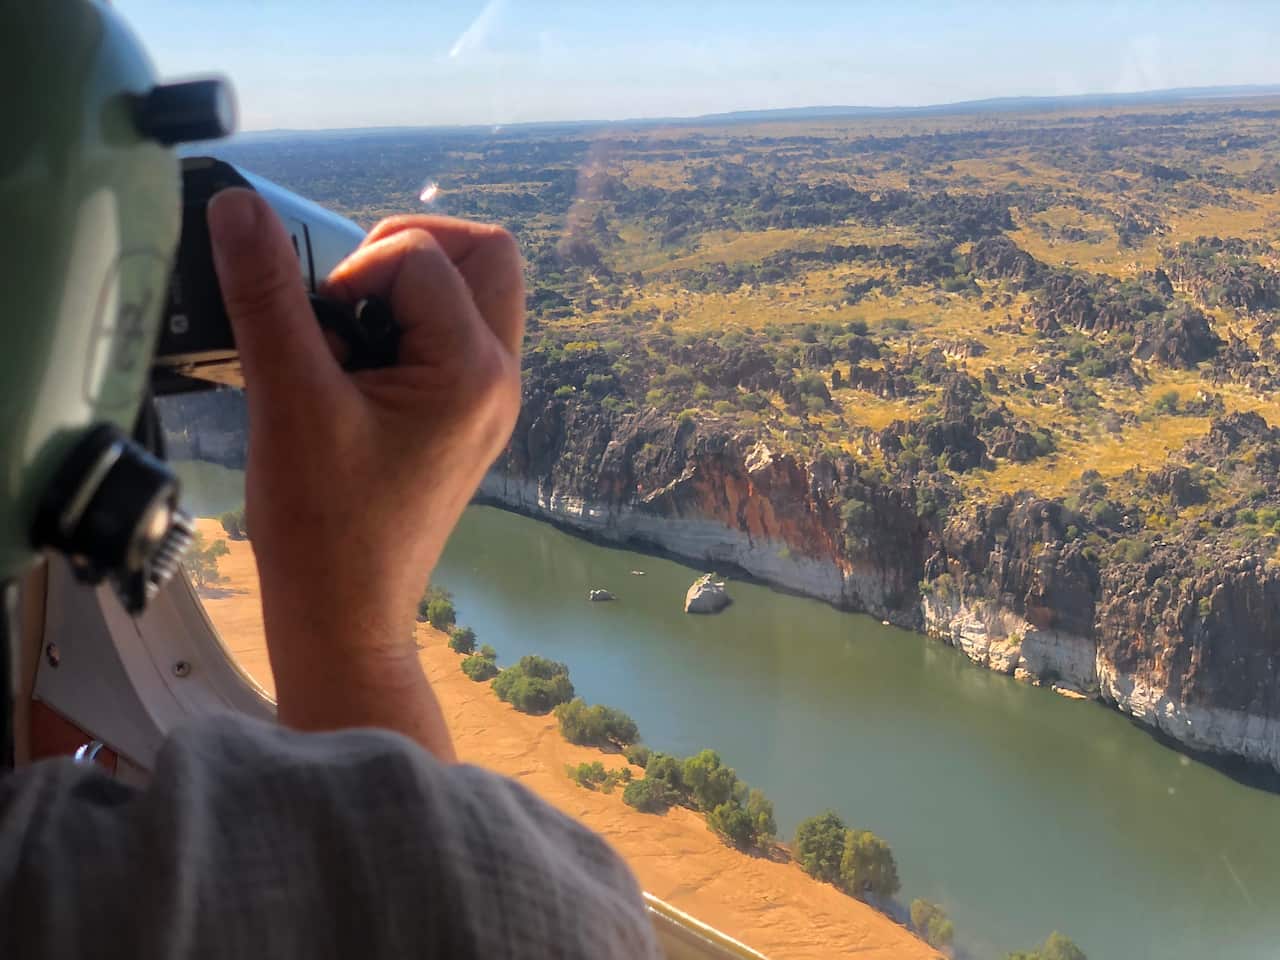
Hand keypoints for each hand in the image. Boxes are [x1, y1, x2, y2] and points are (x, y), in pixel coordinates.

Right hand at [207, 188, 523, 758]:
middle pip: (487, 255)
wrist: (345, 616)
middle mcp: (500, 378)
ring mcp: (489, 400)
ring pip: (476, 293)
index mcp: (473, 371)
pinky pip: (456, 336)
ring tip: (351, 334)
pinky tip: (357, 368)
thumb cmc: (323, 525)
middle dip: (409, 249)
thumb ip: (267, 297)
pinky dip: (410, 326)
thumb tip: (239, 208)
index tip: (316, 329)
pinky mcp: (466, 418)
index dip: (355, 270)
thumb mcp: (289, 400)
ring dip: (411, 287)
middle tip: (349, 295)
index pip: (421, 256)